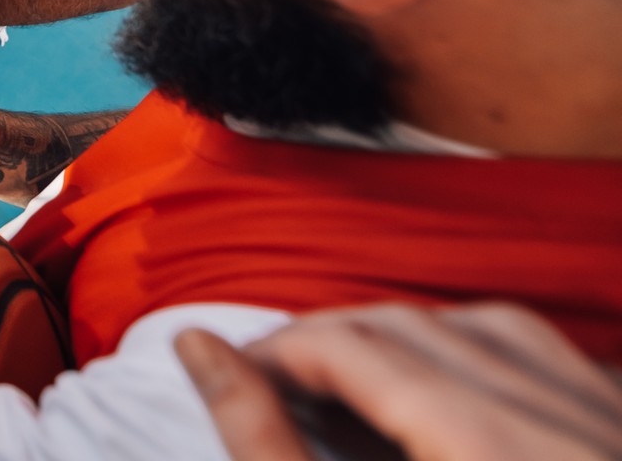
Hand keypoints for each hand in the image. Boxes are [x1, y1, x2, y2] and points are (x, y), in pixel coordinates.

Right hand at [176, 303, 621, 460]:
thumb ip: (264, 444)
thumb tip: (197, 350)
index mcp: (485, 449)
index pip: (355, 348)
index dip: (277, 350)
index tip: (229, 373)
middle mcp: (560, 425)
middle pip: (419, 328)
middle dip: (335, 342)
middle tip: (274, 383)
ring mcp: (610, 423)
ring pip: (498, 329)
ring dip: (413, 341)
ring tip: (356, 390)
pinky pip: (564, 361)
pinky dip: (498, 360)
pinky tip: (461, 398)